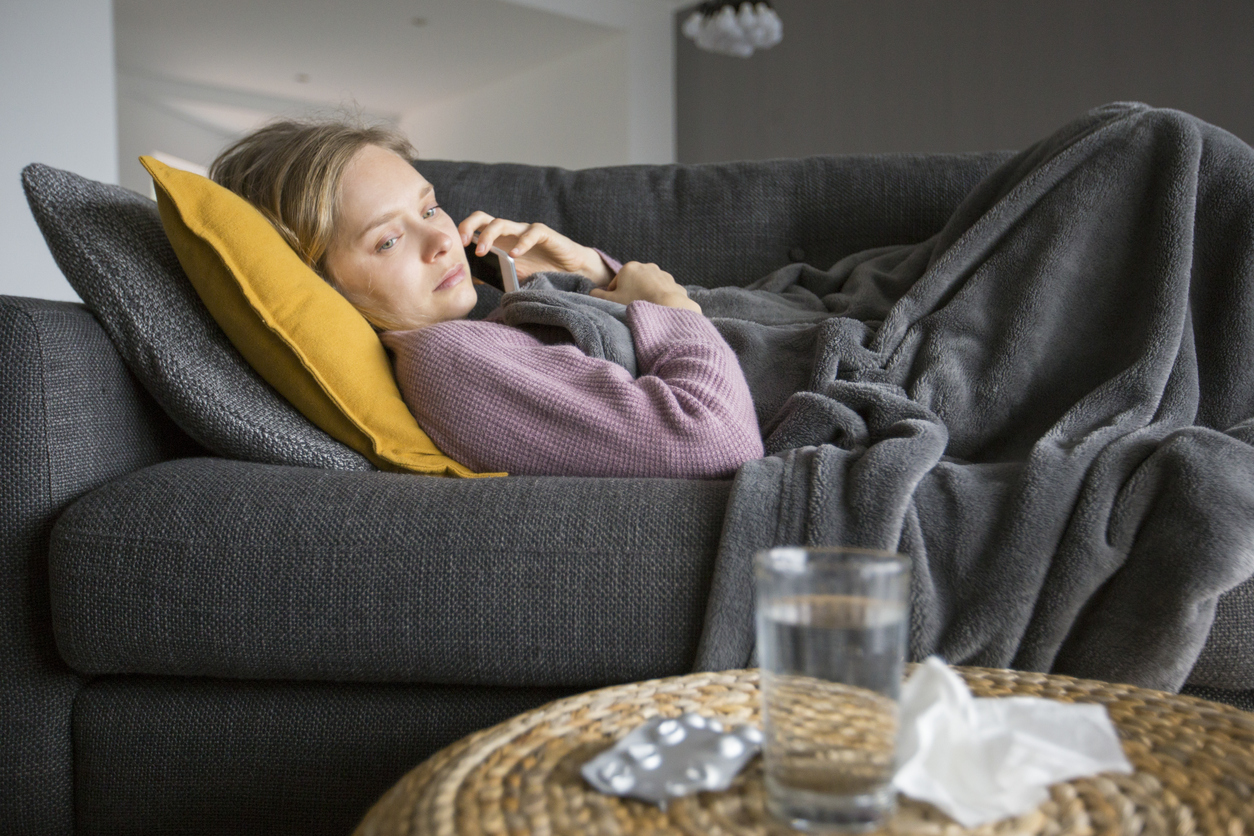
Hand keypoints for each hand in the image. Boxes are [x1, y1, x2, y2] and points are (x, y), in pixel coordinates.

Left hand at [458, 212, 612, 285]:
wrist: (571, 272)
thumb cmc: (540, 271)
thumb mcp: (512, 275)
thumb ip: (493, 273)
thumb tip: (470, 276)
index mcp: (499, 240)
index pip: (476, 227)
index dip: (464, 232)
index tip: (455, 248)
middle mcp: (510, 232)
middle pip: (484, 218)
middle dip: (470, 226)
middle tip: (463, 242)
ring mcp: (525, 231)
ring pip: (502, 223)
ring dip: (490, 236)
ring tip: (484, 252)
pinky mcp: (544, 234)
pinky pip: (531, 233)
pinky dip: (521, 243)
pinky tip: (515, 256)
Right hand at [589, 262, 700, 313]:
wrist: (668, 308)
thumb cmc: (636, 303)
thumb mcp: (611, 301)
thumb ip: (597, 295)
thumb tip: (592, 292)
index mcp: (629, 267)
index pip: (616, 283)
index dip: (615, 296)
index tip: (618, 305)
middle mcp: (647, 266)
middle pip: (634, 283)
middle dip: (632, 294)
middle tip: (632, 308)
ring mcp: (663, 274)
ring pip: (649, 287)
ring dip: (646, 295)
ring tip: (646, 309)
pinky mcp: (674, 284)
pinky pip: (663, 292)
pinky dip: (660, 299)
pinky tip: (659, 309)